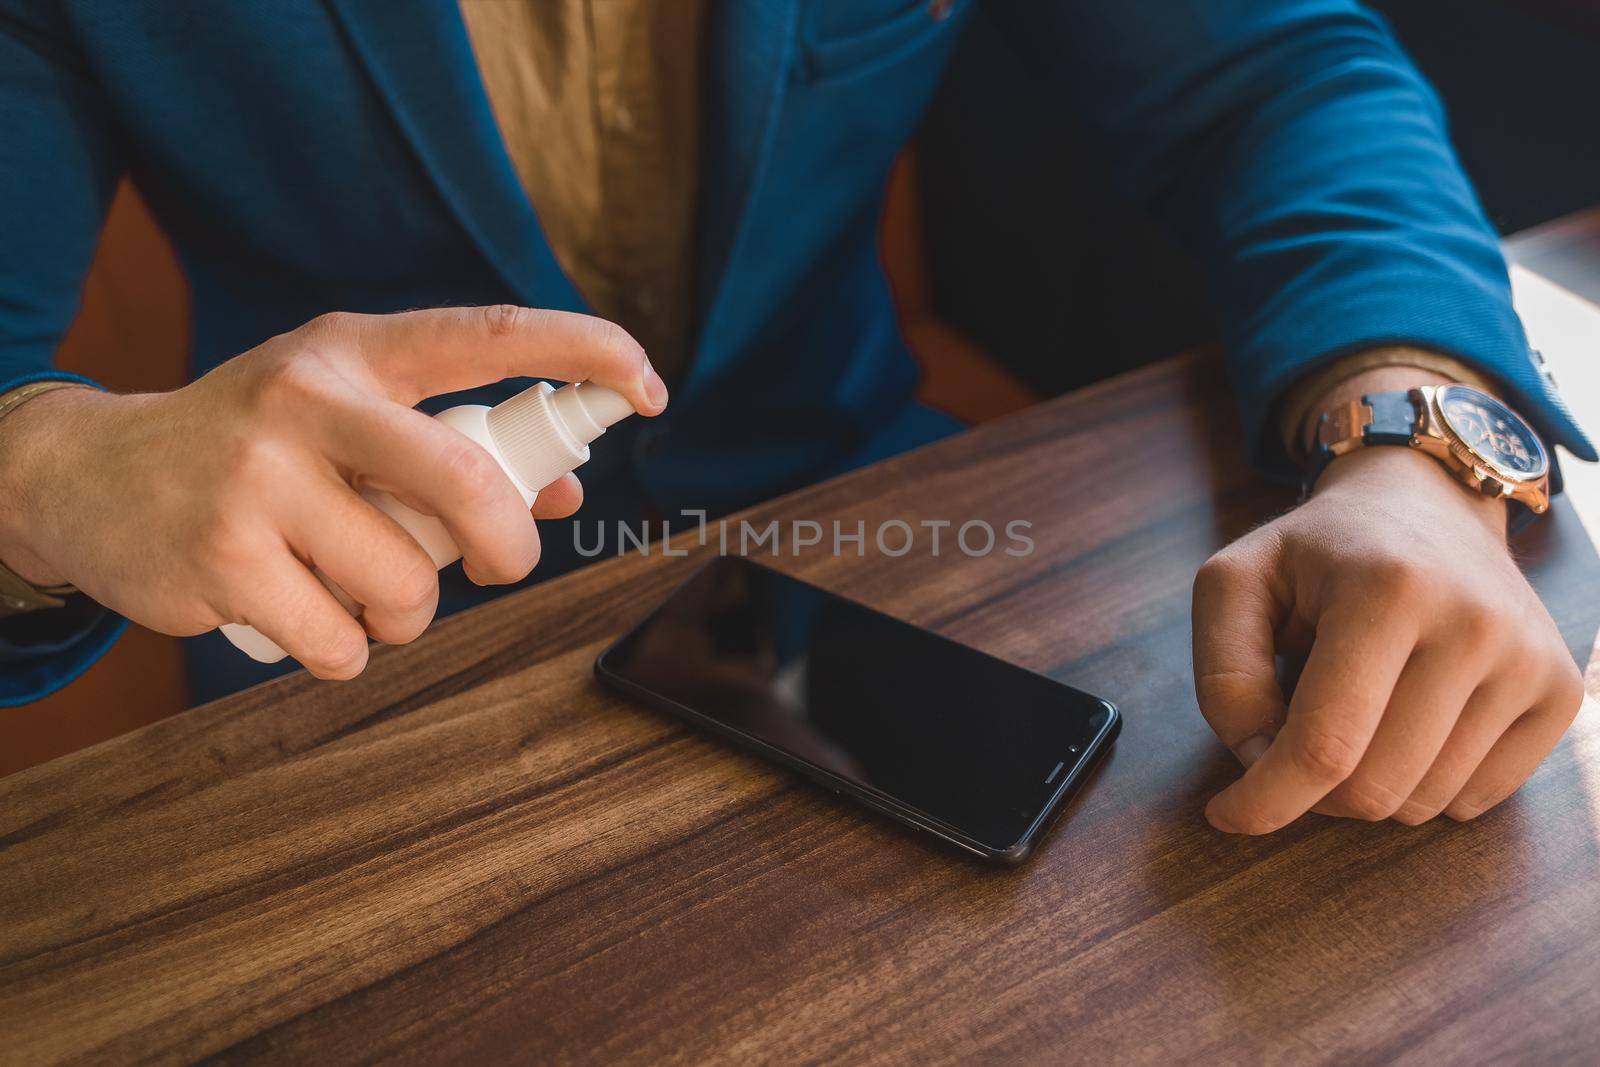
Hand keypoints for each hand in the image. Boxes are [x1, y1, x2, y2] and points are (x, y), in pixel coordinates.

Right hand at [0, 306, 666, 678]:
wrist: (91, 476)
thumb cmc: (257, 445)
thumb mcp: (347, 415)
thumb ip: (451, 443)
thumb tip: (565, 493)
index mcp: (354, 350)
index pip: (490, 333)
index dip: (584, 349)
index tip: (648, 382)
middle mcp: (306, 396)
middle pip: (465, 480)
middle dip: (508, 544)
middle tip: (505, 565)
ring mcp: (256, 476)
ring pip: (407, 581)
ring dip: (407, 610)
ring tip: (358, 587)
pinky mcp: (220, 558)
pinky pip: (343, 641)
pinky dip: (345, 648)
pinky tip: (304, 613)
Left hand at [1192, 372, 1582, 831]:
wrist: (1427, 502)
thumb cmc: (1319, 551)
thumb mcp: (1236, 582)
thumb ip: (1224, 674)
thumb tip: (1260, 763)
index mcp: (1387, 590)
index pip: (1324, 744)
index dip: (1266, 799)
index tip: (1227, 815)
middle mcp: (1474, 624)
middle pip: (1374, 787)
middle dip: (1312, 791)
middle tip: (1292, 739)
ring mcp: (1528, 660)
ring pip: (1424, 803)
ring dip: (1367, 786)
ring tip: (1354, 711)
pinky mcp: (1558, 690)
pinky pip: (1476, 799)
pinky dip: (1424, 784)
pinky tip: (1406, 720)